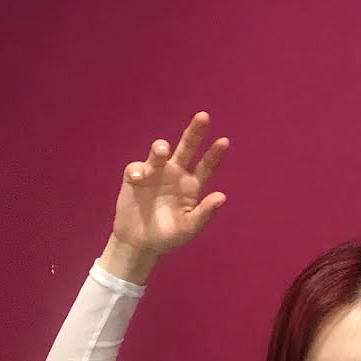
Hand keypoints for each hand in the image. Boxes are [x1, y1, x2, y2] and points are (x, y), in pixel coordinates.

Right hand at [112, 111, 229, 255]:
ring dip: (160, 148)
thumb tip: (222, 197)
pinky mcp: (136, 176)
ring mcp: (155, 173)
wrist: (140, 243)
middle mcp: (176, 174)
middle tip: (204, 117)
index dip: (214, 154)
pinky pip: (137, 167)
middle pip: (186, 148)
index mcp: (192, 186)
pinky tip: (139, 179)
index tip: (224, 141)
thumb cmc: (169, 236)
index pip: (206, 166)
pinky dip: (138, 170)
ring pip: (160, 152)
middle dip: (195, 132)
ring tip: (161, 151)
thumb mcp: (189, 228)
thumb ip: (205, 214)